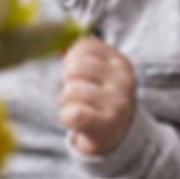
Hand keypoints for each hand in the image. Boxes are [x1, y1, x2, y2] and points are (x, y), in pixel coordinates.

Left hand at [58, 36, 136, 156]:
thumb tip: (56, 42)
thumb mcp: (99, 73)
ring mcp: (117, 103)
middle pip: (75, 67)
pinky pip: (72, 113)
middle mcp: (123, 80)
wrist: (116, 135)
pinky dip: (67, 117)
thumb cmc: (100, 99)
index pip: (84, 46)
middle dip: (67, 81)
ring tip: (79, 108)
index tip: (78, 74)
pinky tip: (77, 120)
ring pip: (70, 91)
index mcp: (121, 62)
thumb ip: (79, 54)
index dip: (71, 59)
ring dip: (66, 102)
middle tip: (77, 95)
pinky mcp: (106, 125)